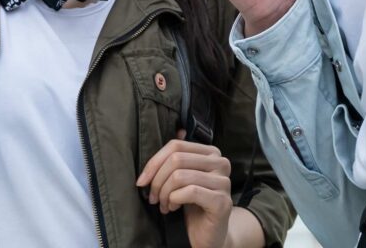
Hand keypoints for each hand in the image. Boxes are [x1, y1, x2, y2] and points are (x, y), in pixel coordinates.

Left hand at [137, 133, 231, 247]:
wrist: (209, 236)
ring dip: (164, 194)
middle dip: (157, 181)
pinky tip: (173, 208)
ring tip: (164, 205)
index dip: (154, 162)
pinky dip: (175, 200)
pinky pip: (190, 192)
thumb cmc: (193, 205)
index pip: (176, 145)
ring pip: (180, 176)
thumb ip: (180, 157)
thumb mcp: (183, 178)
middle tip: (153, 198)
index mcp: (211, 153)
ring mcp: (223, 182)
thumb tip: (178, 130)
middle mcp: (221, 162)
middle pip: (176, 159)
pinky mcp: (222, 201)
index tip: (142, 181)